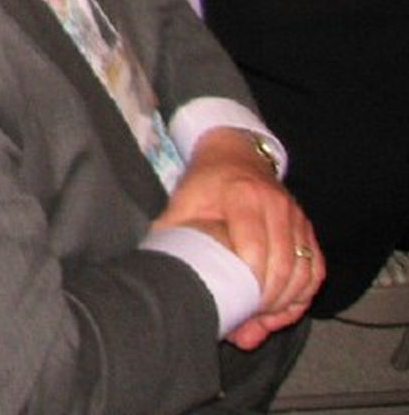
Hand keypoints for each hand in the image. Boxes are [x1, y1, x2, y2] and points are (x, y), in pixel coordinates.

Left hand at [156, 128, 321, 323]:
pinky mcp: (308, 229)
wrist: (236, 156)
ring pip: (304, 271)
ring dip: (286, 303)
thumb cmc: (206, 183)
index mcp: (244, 196)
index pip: (256, 247)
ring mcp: (297, 217)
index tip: (236, 305)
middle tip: (247, 321)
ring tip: (262, 321)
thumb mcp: (184, 201)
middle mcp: (277, 205)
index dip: (249, 282)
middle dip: (267, 301)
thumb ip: (173, 233)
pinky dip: (302, 295)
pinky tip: (282, 310)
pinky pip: (316, 269)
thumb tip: (163, 271)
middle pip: (283, 265)